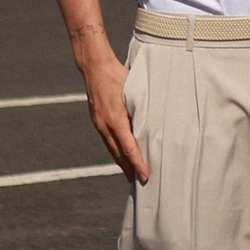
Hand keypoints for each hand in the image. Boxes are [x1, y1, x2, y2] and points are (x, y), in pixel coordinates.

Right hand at [77, 44, 148, 184]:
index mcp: (116, 119)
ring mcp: (99, 123)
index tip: (145, 175)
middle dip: (129, 169)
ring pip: (111, 148)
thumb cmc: (118, 76)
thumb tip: (154, 124)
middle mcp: (105, 125)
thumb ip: (141, 109)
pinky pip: (106, 140)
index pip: (129, 148)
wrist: (95, 67)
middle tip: (139, 182)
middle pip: (118, 153)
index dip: (137, 163)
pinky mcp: (96, 120)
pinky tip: (119, 155)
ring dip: (120, 162)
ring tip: (130, 173)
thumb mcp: (134, 91)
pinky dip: (114, 150)